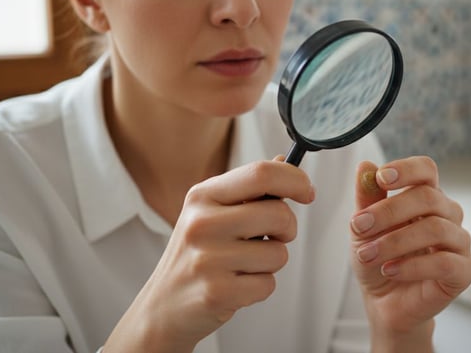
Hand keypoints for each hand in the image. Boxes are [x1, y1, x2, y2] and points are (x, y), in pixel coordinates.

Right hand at [104, 159, 313, 352]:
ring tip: (243, 266)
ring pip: (279, 253)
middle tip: (271, 238)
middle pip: (279, 214)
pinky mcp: (216, 292)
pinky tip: (236, 286)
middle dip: (287, 229)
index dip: (295, 180)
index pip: (261, 173)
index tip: (307, 192)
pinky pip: (268, 284)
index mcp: (203, 196)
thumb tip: (285, 161)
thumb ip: (249, 189)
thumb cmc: (196, 255)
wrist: (163, 307)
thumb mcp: (213, 213)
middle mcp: (201, 223)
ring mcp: (207, 258)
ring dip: (271, 263)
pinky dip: (260, 288)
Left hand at [350, 156, 470, 349]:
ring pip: (436, 229)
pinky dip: (412, 266)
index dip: (406, 169)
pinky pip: (444, 262)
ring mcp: (459, 242)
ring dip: (395, 241)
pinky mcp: (464, 271)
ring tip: (367, 255)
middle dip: (389, 210)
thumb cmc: (378, 259)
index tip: (381, 178)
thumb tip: (365, 166)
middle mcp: (448, 214)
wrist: (384, 303)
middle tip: (359, 226)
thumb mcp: (363, 228)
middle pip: (429, 197)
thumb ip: (367, 199)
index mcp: (426, 196)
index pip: (426, 170)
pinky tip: (390, 270)